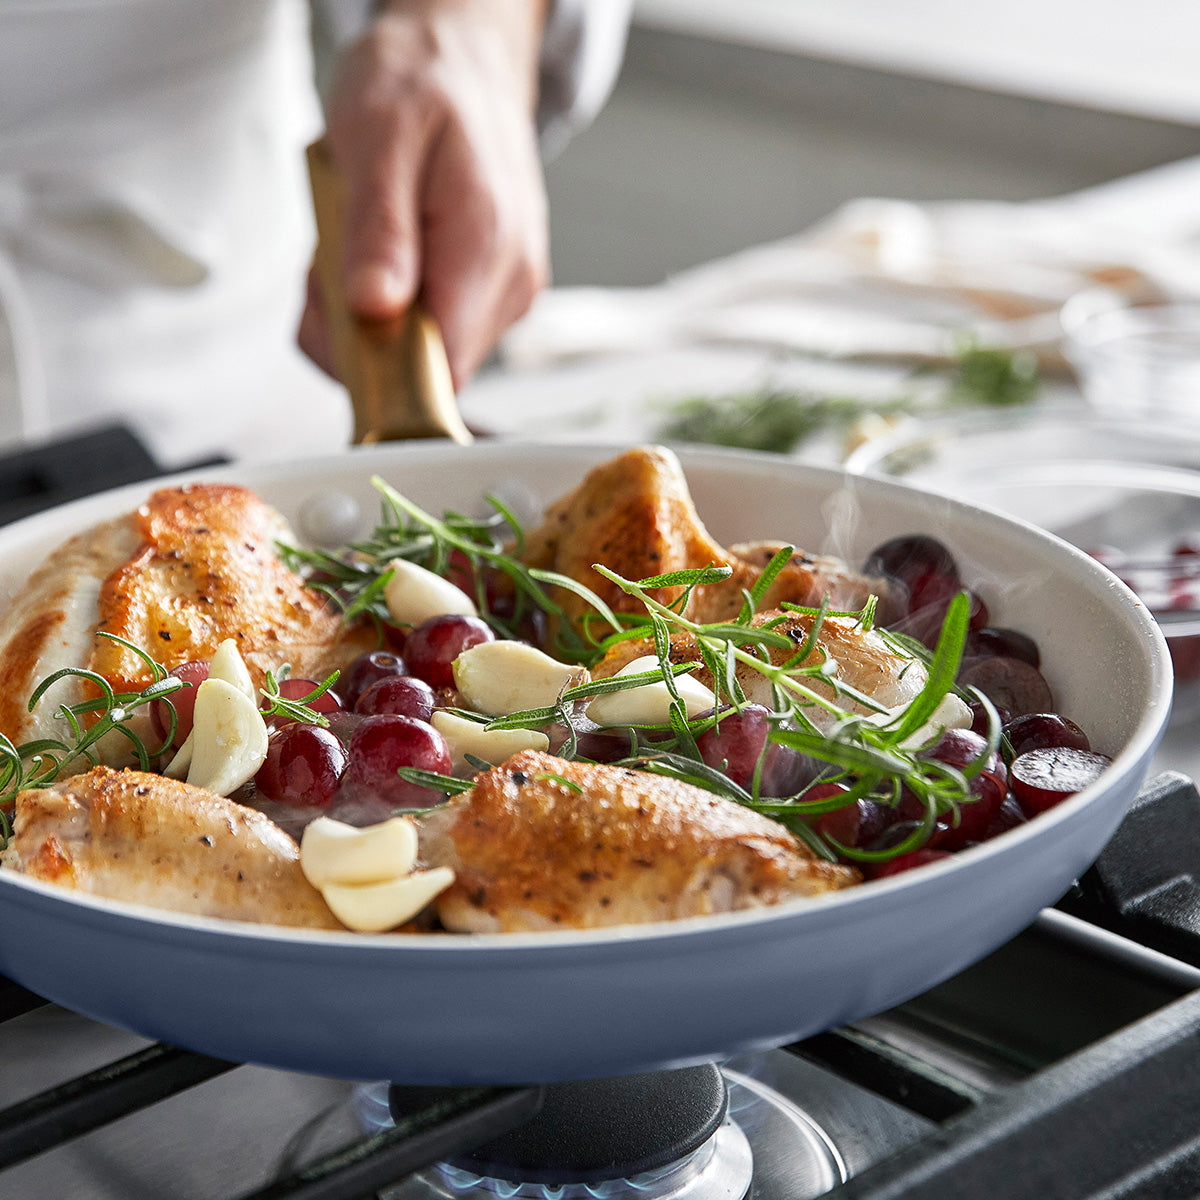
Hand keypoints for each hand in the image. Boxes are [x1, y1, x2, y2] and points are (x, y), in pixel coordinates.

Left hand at [299, 0, 549, 389]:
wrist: (466, 60)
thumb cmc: (423, 83)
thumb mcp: (377, 137)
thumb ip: (378, 230)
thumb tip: (375, 309)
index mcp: (486, 247)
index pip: (438, 370)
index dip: (375, 365)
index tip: (335, 313)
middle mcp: (510, 284)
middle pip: (425, 370)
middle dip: (360, 332)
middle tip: (335, 256)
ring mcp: (507, 294)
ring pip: (423, 355)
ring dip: (370, 318)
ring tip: (360, 242)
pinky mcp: (494, 296)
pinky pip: (431, 332)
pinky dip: (391, 306)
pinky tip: (383, 255)